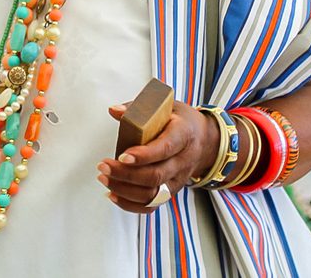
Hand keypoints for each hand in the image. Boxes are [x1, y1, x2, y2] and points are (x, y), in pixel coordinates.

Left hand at [99, 101, 215, 214]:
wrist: (206, 141)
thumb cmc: (180, 121)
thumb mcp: (165, 106)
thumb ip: (138, 108)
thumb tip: (114, 110)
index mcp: (183, 135)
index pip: (165, 149)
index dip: (143, 155)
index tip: (122, 156)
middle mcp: (183, 161)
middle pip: (156, 176)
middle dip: (126, 174)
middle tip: (104, 166)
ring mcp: (178, 179)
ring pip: (153, 194)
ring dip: (124, 190)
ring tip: (104, 177)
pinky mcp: (171, 191)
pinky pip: (152, 205)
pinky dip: (131, 205)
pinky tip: (113, 194)